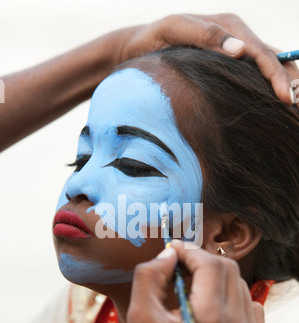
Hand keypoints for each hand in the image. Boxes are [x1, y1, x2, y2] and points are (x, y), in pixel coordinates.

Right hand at [113, 241, 265, 322]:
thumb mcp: (138, 315)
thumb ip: (150, 275)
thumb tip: (170, 253)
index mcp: (210, 321)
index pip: (211, 265)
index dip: (190, 251)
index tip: (173, 251)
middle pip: (229, 271)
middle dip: (203, 262)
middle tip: (180, 267)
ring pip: (240, 287)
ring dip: (217, 281)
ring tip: (192, 290)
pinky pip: (250, 309)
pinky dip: (231, 300)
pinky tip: (210, 311)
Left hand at [117, 13, 297, 104]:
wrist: (140, 45)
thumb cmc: (154, 38)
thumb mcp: (174, 30)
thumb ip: (205, 36)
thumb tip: (239, 50)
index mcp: (230, 25)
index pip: (261, 52)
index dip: (276, 75)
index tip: (286, 98)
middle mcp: (237, 36)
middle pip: (273, 58)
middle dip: (289, 81)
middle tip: (297, 107)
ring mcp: (234, 50)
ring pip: (268, 66)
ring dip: (285, 84)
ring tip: (294, 107)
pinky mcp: (228, 66)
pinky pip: (254, 75)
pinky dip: (267, 87)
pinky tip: (273, 104)